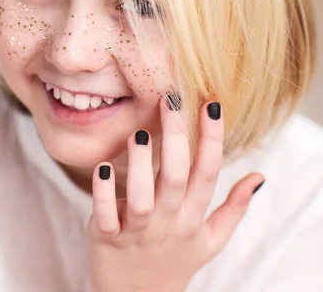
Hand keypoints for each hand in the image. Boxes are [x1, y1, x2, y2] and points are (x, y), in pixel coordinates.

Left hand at [85, 95, 264, 291]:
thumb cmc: (174, 260)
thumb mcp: (210, 240)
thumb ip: (234, 209)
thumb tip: (259, 177)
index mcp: (193, 219)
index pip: (207, 176)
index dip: (212, 141)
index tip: (212, 105)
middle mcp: (167, 223)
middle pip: (176, 180)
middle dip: (175, 140)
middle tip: (171, 101)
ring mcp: (136, 232)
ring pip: (141, 199)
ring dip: (140, 166)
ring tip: (139, 134)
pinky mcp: (106, 238)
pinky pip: (105, 216)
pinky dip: (102, 195)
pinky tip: (102, 168)